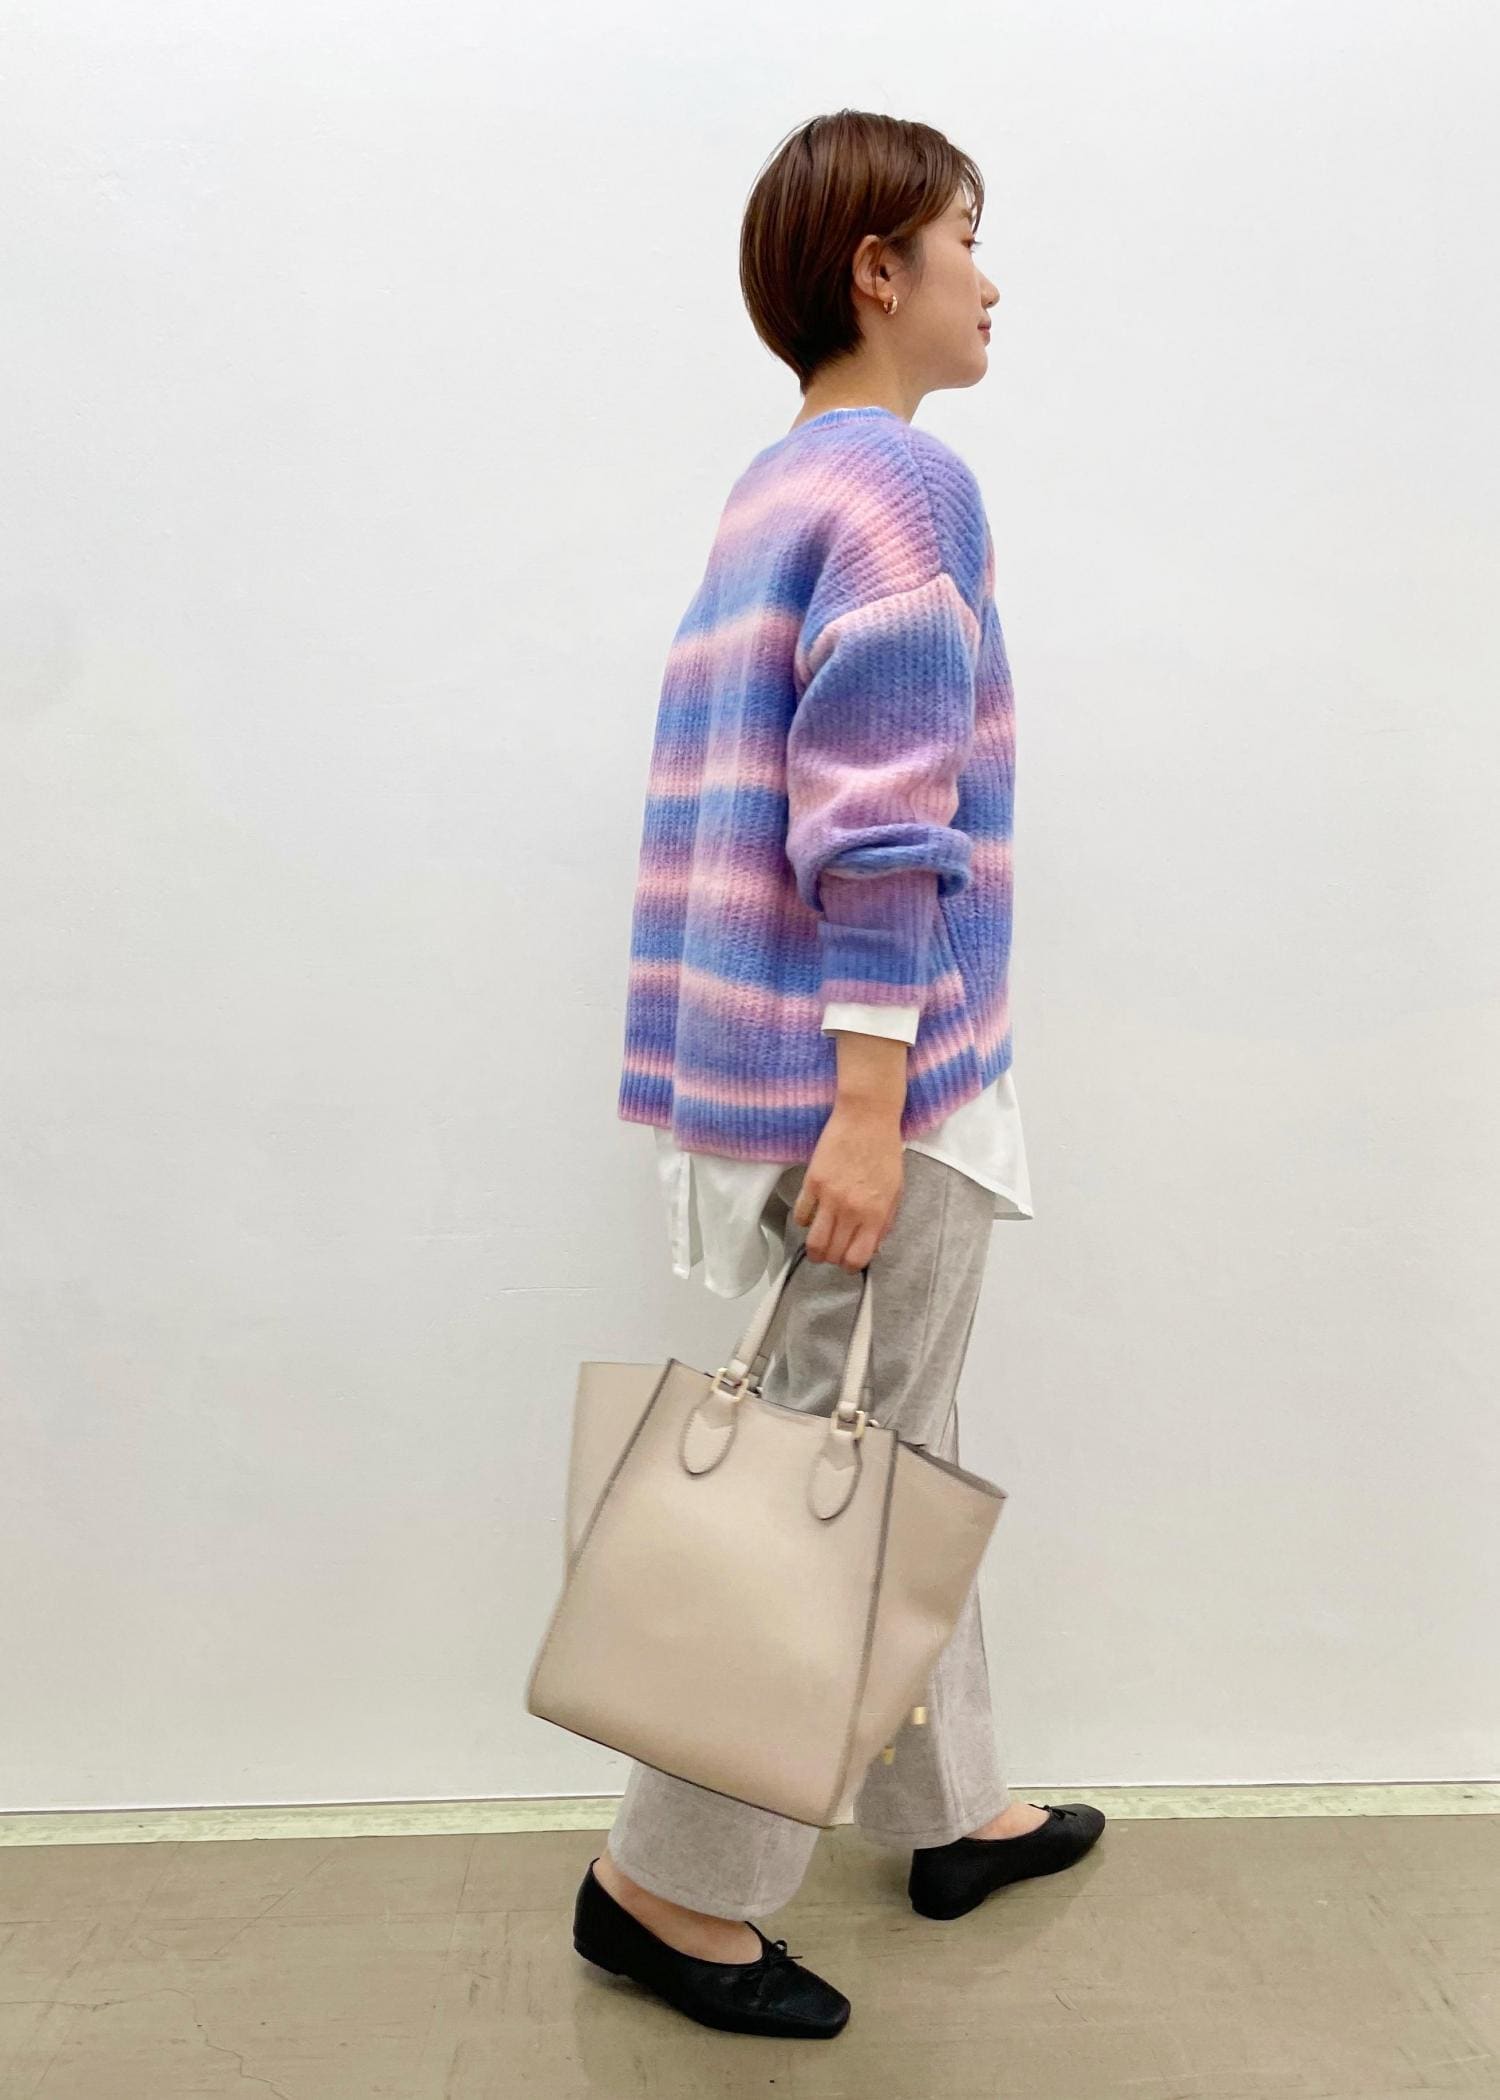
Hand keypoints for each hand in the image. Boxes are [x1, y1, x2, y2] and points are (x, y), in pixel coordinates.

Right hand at [793, 1101, 904, 1271]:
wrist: (867, 1117)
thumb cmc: (885, 1152)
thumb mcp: (896, 1190)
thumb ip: (885, 1221)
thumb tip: (873, 1246)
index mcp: (875, 1214)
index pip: (857, 1258)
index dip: (851, 1266)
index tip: (849, 1262)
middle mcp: (851, 1210)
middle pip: (833, 1253)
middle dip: (832, 1258)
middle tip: (833, 1251)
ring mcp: (829, 1197)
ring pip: (813, 1241)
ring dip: (815, 1249)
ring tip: (817, 1245)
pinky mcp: (811, 1182)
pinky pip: (801, 1215)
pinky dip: (804, 1222)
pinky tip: (812, 1217)